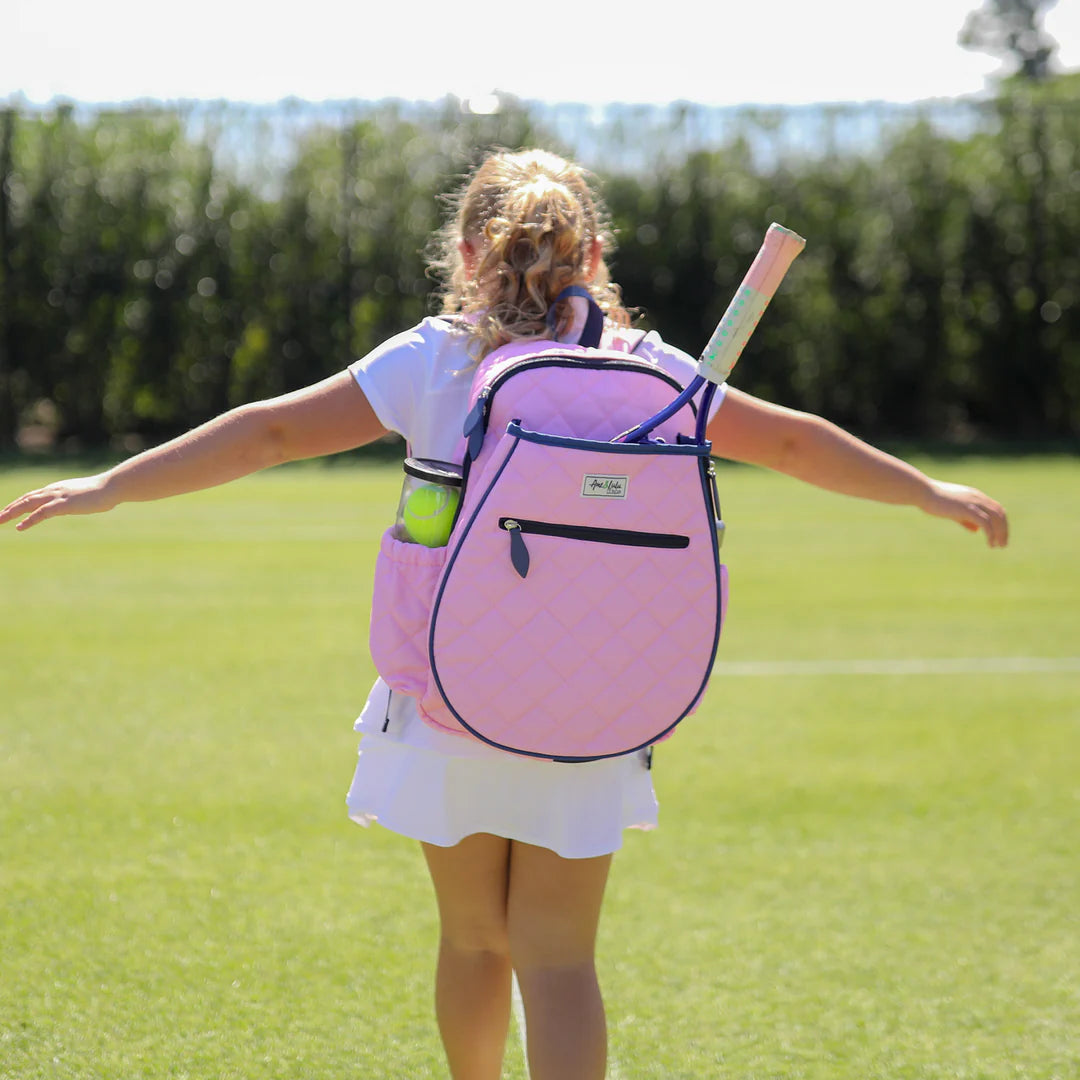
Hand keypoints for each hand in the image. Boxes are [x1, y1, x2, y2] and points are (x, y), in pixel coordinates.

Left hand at [0, 474, 115, 531]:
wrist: (111, 486)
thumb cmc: (103, 492)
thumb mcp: (85, 496)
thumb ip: (76, 499)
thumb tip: (78, 504)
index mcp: (57, 489)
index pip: (32, 496)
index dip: (18, 504)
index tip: (7, 511)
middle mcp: (53, 491)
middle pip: (25, 499)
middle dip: (9, 509)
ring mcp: (57, 497)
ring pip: (28, 504)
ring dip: (11, 513)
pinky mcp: (63, 505)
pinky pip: (41, 513)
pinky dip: (29, 520)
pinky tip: (19, 527)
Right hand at [920, 479, 1008, 547]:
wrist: (924, 492)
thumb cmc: (934, 501)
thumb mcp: (953, 511)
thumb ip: (966, 519)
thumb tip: (976, 530)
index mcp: (975, 496)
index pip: (996, 509)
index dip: (1001, 523)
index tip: (1000, 535)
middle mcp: (978, 497)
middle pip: (1000, 513)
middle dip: (1004, 529)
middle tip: (1003, 544)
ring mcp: (974, 502)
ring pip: (996, 519)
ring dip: (1000, 533)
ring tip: (998, 546)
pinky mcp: (968, 509)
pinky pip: (986, 523)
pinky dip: (991, 534)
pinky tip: (990, 543)